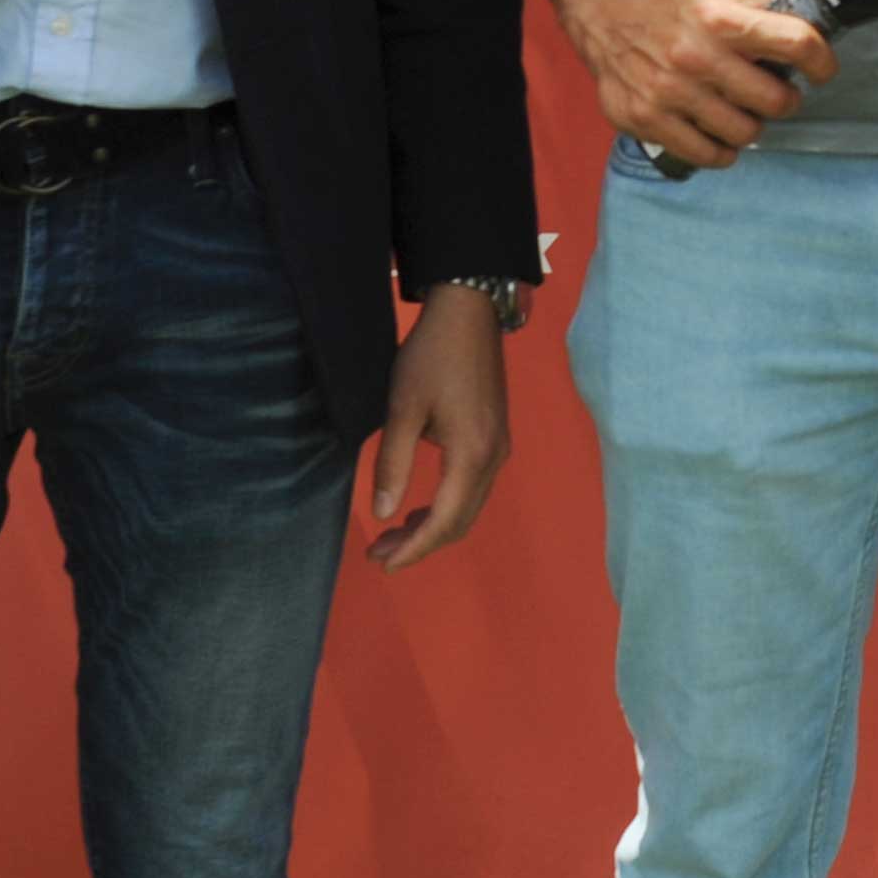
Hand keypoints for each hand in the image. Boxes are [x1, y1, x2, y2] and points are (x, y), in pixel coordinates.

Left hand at [364, 288, 506, 570]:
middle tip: (378, 553)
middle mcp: (494, 458)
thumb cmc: (430, 357)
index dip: (414, 548)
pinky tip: (420, 506)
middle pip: (461, 521)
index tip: (382, 563)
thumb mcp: (402, 410)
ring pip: (469, 507)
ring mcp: (499, 447)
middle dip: (420, 543)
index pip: (445, 520)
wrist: (468, 314)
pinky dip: (447, 506)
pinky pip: (474, 488)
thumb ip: (392, 465)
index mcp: (471, 453)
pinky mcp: (496, 437)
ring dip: (434, 527)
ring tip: (393, 535)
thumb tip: (383, 513)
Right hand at [566, 0, 838, 170]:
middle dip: (786, 101)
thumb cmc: (682, 10)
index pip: (796, 42)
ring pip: (744, 133)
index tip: (822, 70)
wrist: (612, 17)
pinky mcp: (647, 120)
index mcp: (722, 21)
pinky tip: (720, 135)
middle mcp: (697, 58)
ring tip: (745, 113)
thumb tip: (813, 23)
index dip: (821, 60)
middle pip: (776, 101)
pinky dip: (721, 151)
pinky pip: (705, 154)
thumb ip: (770, 3)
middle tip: (777, 96)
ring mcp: (670, 93)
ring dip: (753, 127)